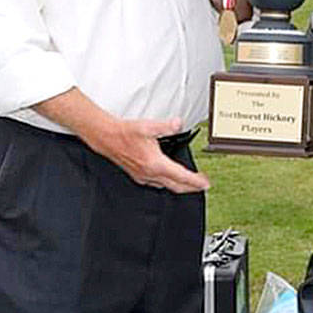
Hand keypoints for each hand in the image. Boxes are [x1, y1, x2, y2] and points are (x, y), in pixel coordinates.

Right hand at [89, 116, 210, 193]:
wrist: (107, 137)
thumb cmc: (125, 133)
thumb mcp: (149, 126)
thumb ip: (167, 126)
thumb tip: (179, 124)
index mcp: (156, 164)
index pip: (181, 177)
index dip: (195, 181)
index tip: (205, 184)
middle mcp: (150, 173)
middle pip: (176, 186)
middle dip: (191, 188)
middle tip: (202, 186)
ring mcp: (143, 176)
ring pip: (166, 186)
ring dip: (179, 186)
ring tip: (188, 183)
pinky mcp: (138, 176)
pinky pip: (157, 184)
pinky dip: (167, 183)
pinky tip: (167, 178)